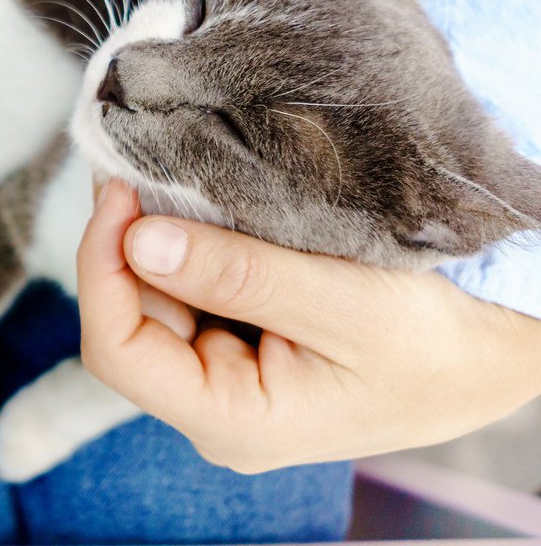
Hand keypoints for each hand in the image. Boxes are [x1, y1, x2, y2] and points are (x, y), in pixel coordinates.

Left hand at [78, 180, 540, 472]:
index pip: (117, 351)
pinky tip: (196, 205)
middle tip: (139, 163)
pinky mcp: (232, 345)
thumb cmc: (432, 344)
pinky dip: (184, 245)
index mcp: (231, 419)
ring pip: (152, 298)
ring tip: (165, 174)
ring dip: (153, 237)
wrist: (481, 357)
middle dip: (125, 240)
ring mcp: (219, 377)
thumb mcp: (347, 304)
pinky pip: (186, 290)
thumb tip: (141, 241)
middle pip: (127, 318)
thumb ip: (242, 275)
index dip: (101, 267)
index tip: (120, 191)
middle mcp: (211, 406)